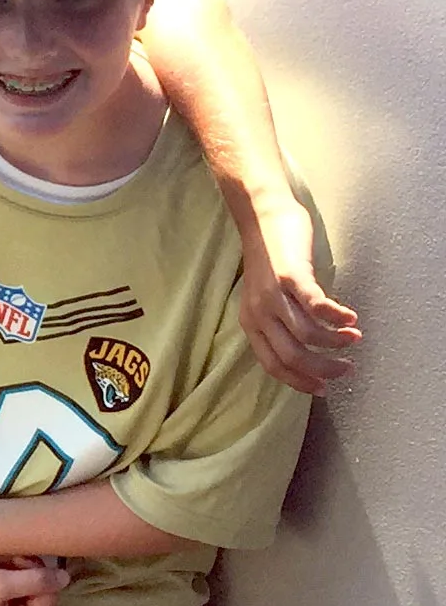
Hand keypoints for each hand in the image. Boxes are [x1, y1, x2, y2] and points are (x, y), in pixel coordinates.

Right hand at [0, 560, 67, 605]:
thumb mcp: (0, 584)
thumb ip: (36, 580)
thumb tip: (66, 578)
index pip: (48, 598)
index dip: (39, 576)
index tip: (20, 557)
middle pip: (38, 594)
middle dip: (28, 572)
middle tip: (11, 555)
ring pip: (25, 588)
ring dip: (17, 569)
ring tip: (1, 557)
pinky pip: (11, 588)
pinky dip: (7, 573)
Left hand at [237, 197, 358, 393]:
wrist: (261, 218)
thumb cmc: (269, 259)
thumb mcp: (265, 297)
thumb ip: (279, 323)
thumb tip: (307, 350)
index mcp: (251, 322)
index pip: (273, 365)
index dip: (300, 381)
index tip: (324, 388)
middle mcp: (258, 313)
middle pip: (292, 356)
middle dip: (324, 369)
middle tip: (346, 367)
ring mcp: (273, 294)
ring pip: (307, 335)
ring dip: (336, 342)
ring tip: (353, 337)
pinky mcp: (290, 276)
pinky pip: (316, 306)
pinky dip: (336, 317)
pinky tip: (350, 318)